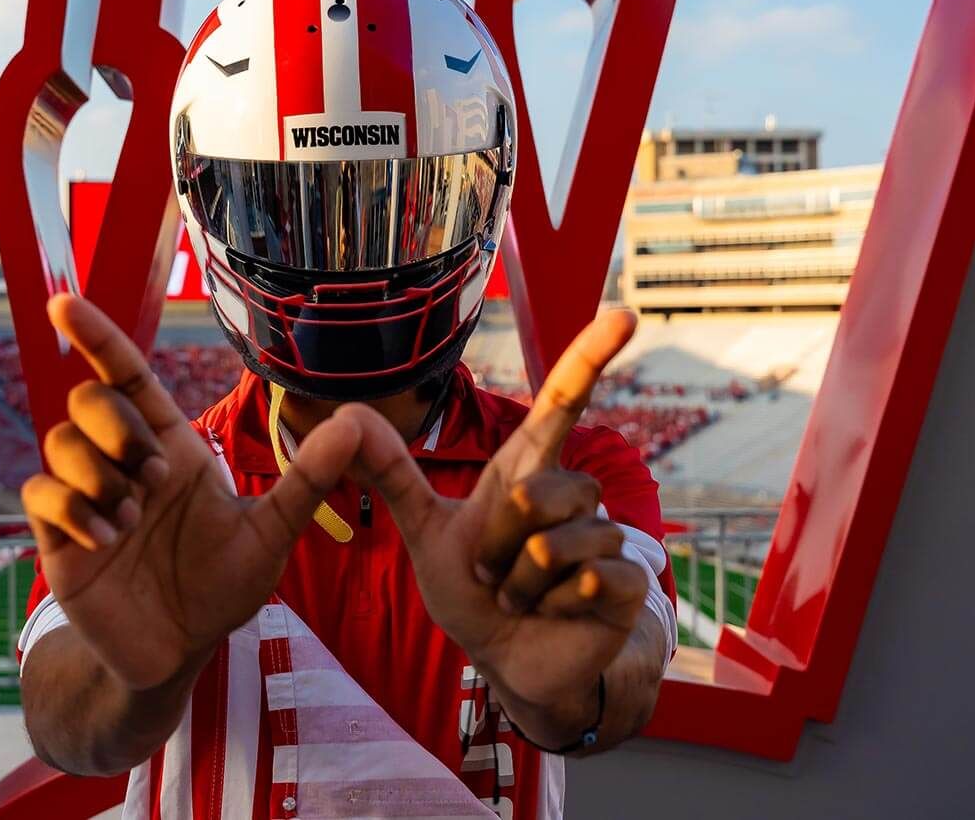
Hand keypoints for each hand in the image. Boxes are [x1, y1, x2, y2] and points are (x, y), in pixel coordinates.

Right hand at [20, 294, 361, 689]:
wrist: (180, 651)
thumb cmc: (222, 587)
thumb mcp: (271, 534)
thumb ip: (307, 480)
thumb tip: (355, 424)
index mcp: (169, 447)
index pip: (127, 377)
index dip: (98, 337)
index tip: (66, 303)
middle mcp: (122, 463)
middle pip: (88, 399)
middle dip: (117, 427)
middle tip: (154, 478)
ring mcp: (86, 498)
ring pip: (59, 442)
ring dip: (98, 474)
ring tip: (130, 522)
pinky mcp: (58, 538)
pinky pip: (40, 493)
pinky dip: (72, 508)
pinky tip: (107, 539)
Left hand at [347, 310, 647, 720]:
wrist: (509, 661)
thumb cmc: (475, 592)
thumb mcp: (426, 531)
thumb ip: (393, 475)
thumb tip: (348, 413)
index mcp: (527, 472)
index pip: (562, 402)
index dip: (591, 356)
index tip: (623, 313)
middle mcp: (573, 494)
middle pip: (534, 494)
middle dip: (498, 546)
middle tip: (492, 574)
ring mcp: (604, 537)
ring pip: (555, 544)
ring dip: (521, 583)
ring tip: (520, 597)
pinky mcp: (626, 582)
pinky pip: (588, 578)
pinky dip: (556, 605)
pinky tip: (557, 614)